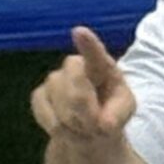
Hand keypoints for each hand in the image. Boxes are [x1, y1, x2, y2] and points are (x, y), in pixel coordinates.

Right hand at [31, 25, 135, 144]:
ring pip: (62, 108)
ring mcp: (54, 79)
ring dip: (76, 126)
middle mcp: (75, 66)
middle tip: (97, 128)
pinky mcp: (39, 96)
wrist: (90, 126)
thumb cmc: (111, 111)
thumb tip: (104, 124)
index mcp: (101, 65)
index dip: (87, 44)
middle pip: (76, 93)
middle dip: (87, 116)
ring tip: (85, 128)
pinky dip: (61, 131)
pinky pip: (48, 117)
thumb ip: (118, 114)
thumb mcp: (124, 111)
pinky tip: (69, 129)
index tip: (79, 32)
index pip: (94, 53)